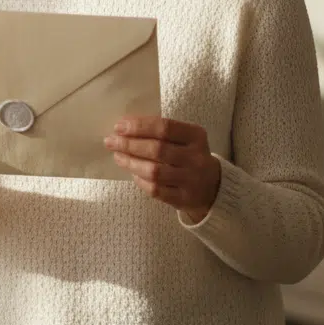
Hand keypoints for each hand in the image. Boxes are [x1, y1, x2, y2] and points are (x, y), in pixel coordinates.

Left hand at [104, 116, 221, 222]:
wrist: (213, 186)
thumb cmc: (189, 155)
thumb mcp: (184, 138)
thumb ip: (159, 131)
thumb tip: (124, 125)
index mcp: (196, 136)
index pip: (164, 127)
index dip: (139, 126)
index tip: (119, 126)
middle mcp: (196, 158)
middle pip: (157, 149)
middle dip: (129, 144)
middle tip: (110, 141)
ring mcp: (191, 180)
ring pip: (154, 171)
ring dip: (131, 162)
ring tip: (117, 156)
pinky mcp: (184, 199)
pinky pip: (156, 190)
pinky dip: (140, 180)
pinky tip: (132, 173)